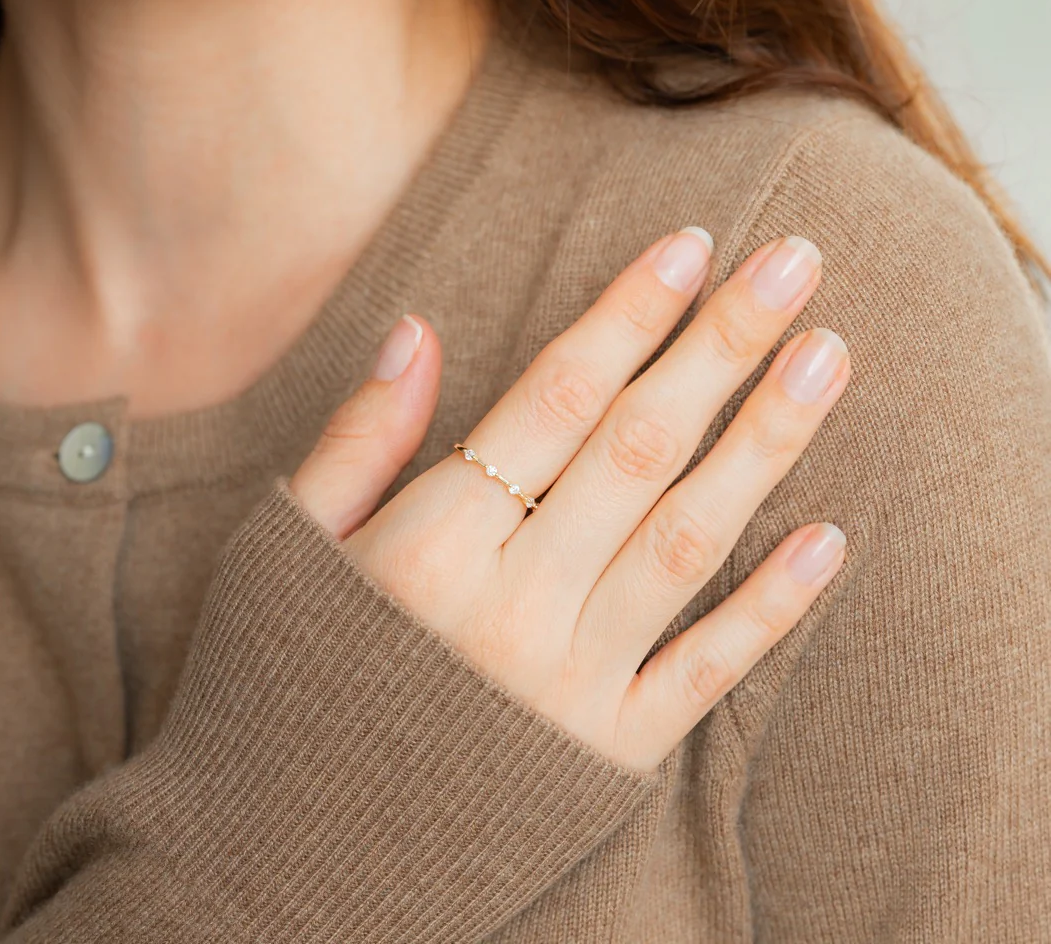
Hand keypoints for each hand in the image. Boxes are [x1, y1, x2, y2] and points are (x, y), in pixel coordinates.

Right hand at [290, 227, 850, 772]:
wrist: (280, 863)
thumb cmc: (278, 686)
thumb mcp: (288, 549)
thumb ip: (358, 439)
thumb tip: (414, 328)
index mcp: (431, 541)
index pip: (557, 397)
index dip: (629, 313)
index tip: (692, 245)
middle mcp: (513, 604)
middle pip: (639, 447)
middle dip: (722, 345)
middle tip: (794, 263)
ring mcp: (569, 684)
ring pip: (688, 539)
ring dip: (767, 444)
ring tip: (827, 358)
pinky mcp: (607, 756)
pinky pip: (704, 672)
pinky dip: (772, 607)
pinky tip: (829, 537)